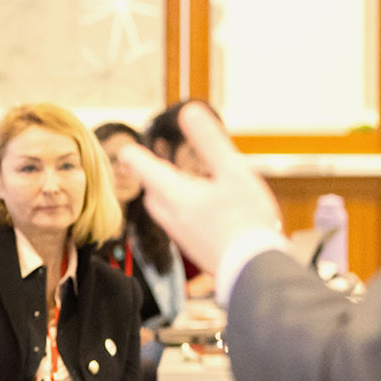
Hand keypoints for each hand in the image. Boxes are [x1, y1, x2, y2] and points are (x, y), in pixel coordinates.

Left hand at [120, 105, 281, 273]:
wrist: (253, 270)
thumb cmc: (246, 220)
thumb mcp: (233, 172)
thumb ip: (209, 141)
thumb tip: (189, 111)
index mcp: (176, 196)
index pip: (145, 170)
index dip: (136, 156)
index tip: (127, 149)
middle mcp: (173, 218)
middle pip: (154, 193)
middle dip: (153, 178)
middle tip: (156, 165)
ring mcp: (184, 237)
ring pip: (166, 211)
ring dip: (170, 195)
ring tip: (185, 185)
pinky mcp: (197, 250)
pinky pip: (182, 226)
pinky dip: (185, 212)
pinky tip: (206, 213)